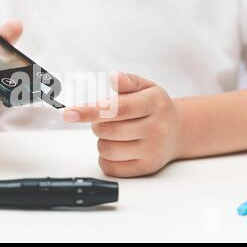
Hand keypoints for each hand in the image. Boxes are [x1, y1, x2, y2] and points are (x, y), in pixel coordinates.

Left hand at [63, 72, 179, 176]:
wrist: (177, 132)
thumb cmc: (155, 108)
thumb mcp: (147, 88)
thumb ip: (129, 82)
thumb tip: (114, 77)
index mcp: (154, 104)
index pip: (118, 109)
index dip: (90, 111)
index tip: (69, 113)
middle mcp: (157, 129)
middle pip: (108, 130)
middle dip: (97, 124)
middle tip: (105, 119)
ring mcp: (152, 151)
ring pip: (107, 150)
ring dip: (101, 140)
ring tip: (114, 133)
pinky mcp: (146, 168)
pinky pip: (111, 167)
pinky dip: (105, 157)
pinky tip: (117, 147)